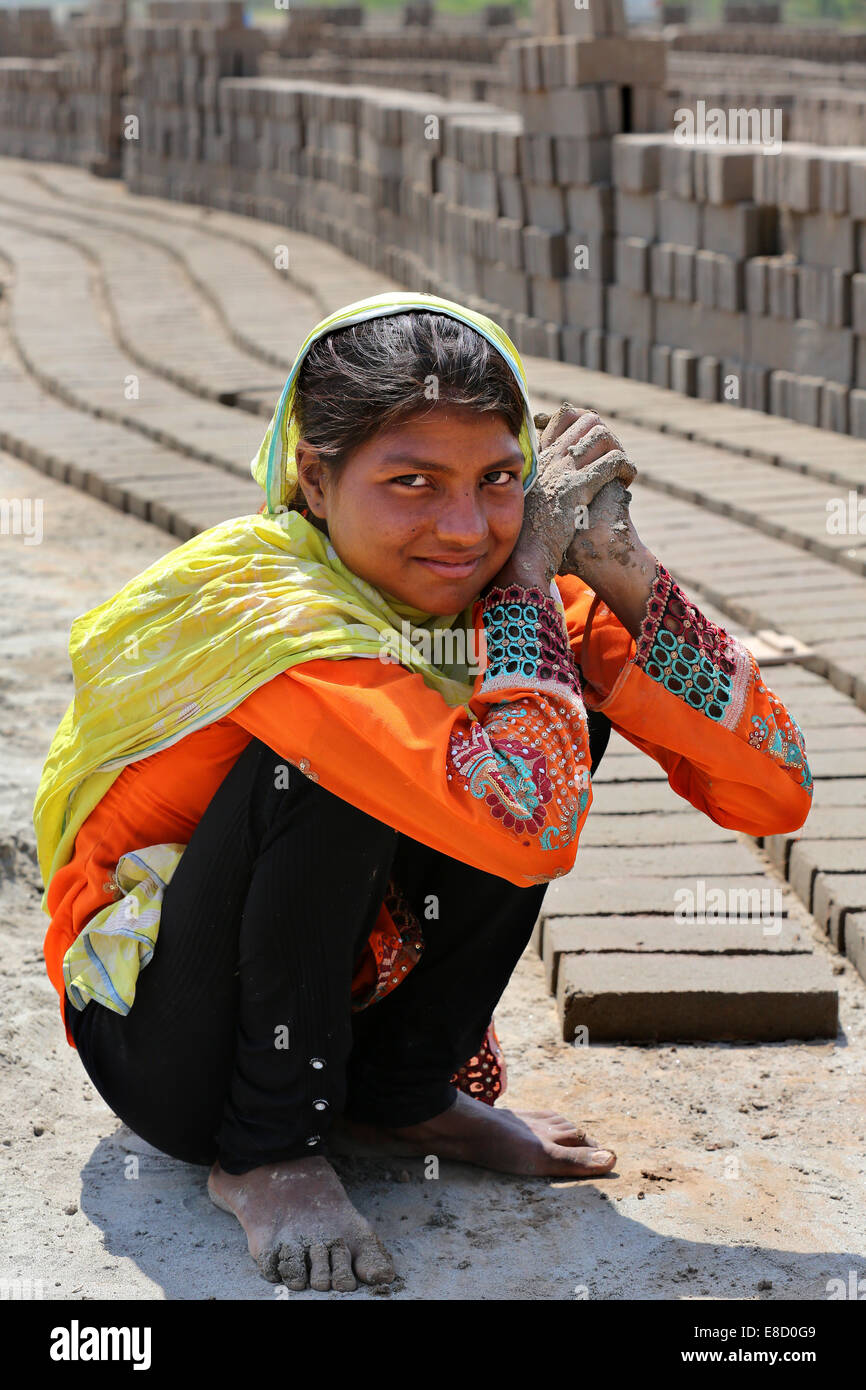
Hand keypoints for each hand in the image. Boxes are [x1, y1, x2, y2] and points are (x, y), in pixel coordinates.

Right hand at [536, 408, 657, 639]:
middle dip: (608, 436)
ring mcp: (562, 470)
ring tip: (623, 471)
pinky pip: (612, 461)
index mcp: (538, 457)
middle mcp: (549, 458)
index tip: (597, 445)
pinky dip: (626, 467)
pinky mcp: (578, 487)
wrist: (523, 556)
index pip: (565, 416)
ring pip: (602, 436)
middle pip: (588, 420)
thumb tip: (557, 482)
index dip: (587, 422)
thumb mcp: (531, 499)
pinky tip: (627, 480)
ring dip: (620, 450)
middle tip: (614, 459)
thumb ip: (543, 483)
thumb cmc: (527, 535)